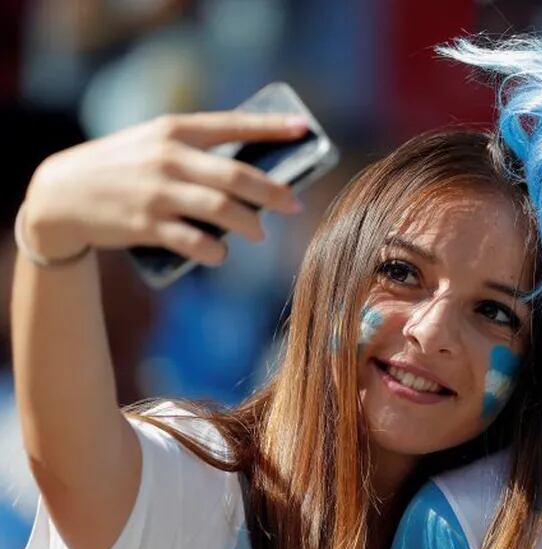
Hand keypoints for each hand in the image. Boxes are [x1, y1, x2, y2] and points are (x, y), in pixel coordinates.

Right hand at [18, 112, 307, 264]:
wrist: (60, 194)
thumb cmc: (121, 168)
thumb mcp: (152, 144)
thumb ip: (195, 151)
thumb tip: (253, 175)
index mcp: (174, 130)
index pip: (233, 125)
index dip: (271, 128)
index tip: (303, 130)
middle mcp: (169, 158)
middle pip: (237, 176)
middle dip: (274, 192)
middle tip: (294, 205)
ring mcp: (158, 192)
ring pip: (222, 209)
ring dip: (249, 224)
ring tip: (259, 234)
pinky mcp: (146, 225)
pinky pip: (195, 242)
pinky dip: (216, 251)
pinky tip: (221, 252)